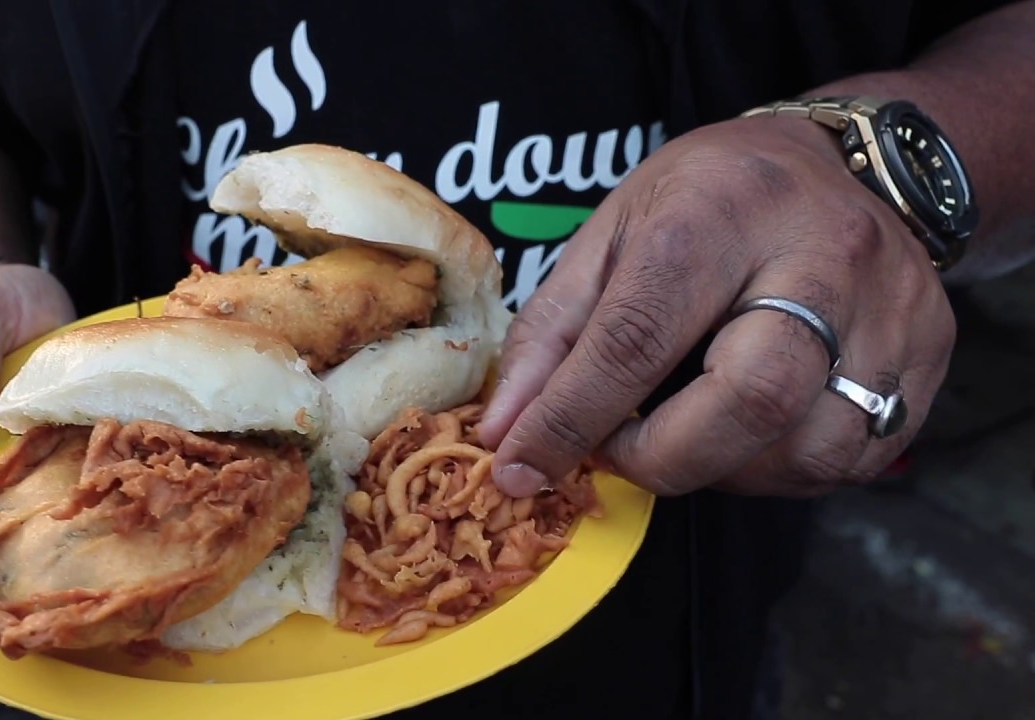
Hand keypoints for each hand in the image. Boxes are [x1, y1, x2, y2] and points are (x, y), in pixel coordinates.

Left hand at [478, 117, 955, 497]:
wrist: (835, 163)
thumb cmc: (707, 200)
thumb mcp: (611, 235)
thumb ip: (553, 333)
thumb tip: (507, 432)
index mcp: (720, 211)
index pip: (638, 335)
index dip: (570, 418)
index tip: (520, 467)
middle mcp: (820, 254)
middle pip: (751, 399)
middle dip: (663, 458)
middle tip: (620, 451)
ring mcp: (890, 304)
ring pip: (810, 445)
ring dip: (724, 471)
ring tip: (688, 433)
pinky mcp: (927, 348)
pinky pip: (854, 455)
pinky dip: (781, 470)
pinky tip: (748, 433)